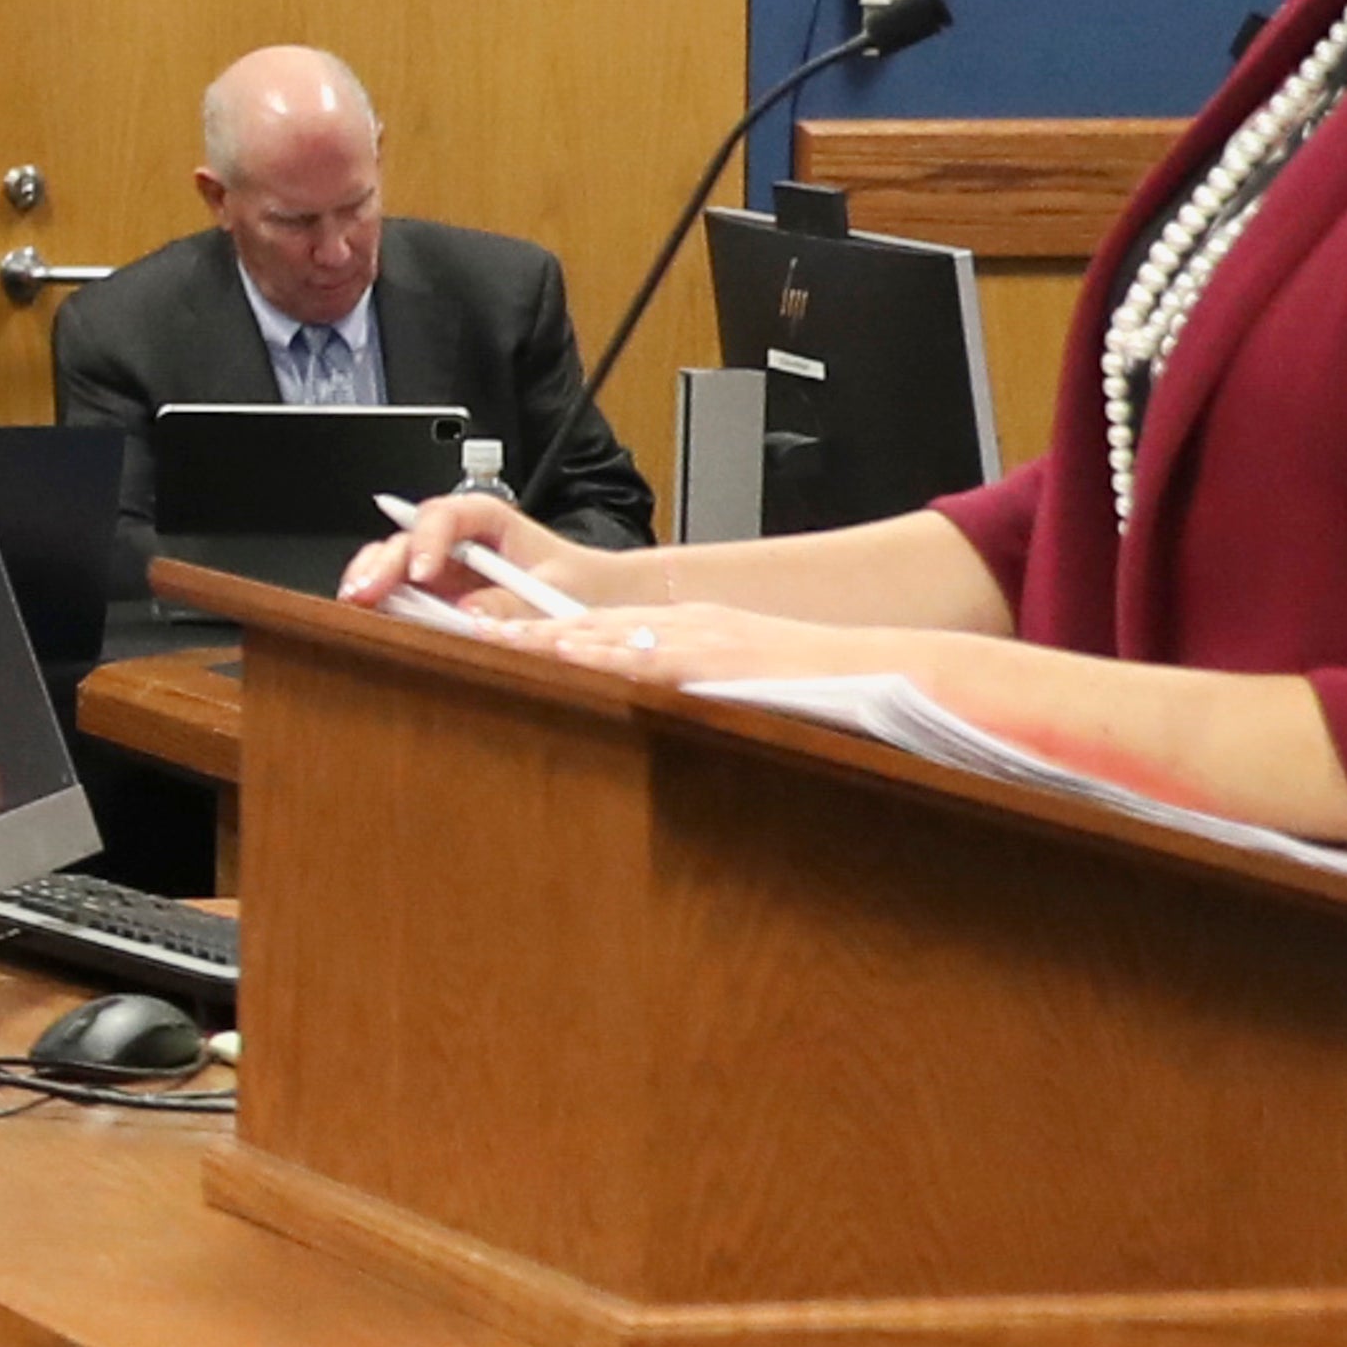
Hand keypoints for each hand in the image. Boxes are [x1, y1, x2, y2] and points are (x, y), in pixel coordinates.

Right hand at [339, 491, 639, 617]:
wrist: (598, 604)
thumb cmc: (583, 584)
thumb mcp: (557, 589)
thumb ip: (515, 601)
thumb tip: (470, 614)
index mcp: (488, 521)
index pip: (448, 515)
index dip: (430, 539)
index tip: (425, 571)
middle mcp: (458, 542)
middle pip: (408, 538)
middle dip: (383, 559)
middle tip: (367, 588)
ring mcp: (442, 572)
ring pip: (393, 564)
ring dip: (371, 580)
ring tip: (356, 602)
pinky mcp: (434, 602)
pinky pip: (398, 598)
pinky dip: (379, 606)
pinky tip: (366, 619)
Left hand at [495, 602, 939, 689]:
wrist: (876, 670)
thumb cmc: (814, 688)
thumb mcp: (742, 684)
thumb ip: (696, 694)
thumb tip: (654, 723)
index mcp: (691, 630)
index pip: (604, 628)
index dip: (547, 634)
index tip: (498, 639)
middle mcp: (689, 625)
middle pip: (593, 623)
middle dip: (530, 629)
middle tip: (470, 634)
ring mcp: (702, 639)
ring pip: (610, 634)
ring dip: (550, 640)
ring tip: (495, 642)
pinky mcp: (719, 658)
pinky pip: (652, 657)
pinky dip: (606, 655)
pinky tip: (569, 656)